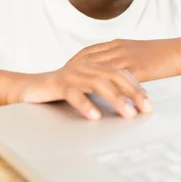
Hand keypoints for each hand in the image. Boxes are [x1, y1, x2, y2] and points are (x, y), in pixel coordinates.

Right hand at [11, 59, 152, 120]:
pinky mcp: (59, 84)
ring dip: (116, 99)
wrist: (30, 87)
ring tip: (128, 113)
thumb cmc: (62, 90)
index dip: (137, 87)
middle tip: (146, 108)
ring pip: (98, 84)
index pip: (121, 73)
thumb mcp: (87, 89)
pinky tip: (95, 116)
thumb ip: (105, 91)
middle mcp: (86, 66)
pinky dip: (86, 104)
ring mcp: (72, 74)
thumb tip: (131, 106)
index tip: (150, 103)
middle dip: (133, 92)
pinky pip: (74, 94)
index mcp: (95, 65)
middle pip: (115, 75)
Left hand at [69, 39, 180, 82]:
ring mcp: (127, 58)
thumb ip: (125, 58)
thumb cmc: (163, 55)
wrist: (180, 52)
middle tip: (63, 79)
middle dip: (75, 69)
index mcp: (119, 44)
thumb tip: (115, 68)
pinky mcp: (136, 69)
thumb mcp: (138, 52)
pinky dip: (105, 88)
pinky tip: (96, 97)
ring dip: (87, 80)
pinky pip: (117, 80)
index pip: (91, 51)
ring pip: (101, 70)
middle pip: (90, 59)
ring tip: (74, 91)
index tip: (67, 67)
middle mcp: (120, 49)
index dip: (78, 59)